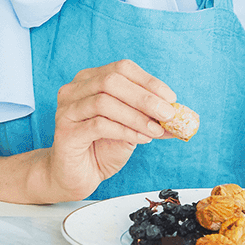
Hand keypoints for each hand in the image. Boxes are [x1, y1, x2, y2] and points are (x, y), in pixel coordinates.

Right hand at [44, 59, 176, 200]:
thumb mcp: (131, 129)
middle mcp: (74, 89)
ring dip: (136, 116)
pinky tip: (140, 139)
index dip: (148, 81)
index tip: (171, 98)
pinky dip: (125, 131)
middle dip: (145, 97)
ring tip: (156, 131)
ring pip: (104, 102)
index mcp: (90, 80)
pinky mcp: (65, 131)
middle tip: (168, 114)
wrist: (76, 176)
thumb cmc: (101, 148)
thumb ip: (149, 119)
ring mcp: (67, 109)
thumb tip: (179, 115)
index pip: (121, 69)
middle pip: (112, 81)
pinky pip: (98, 125)